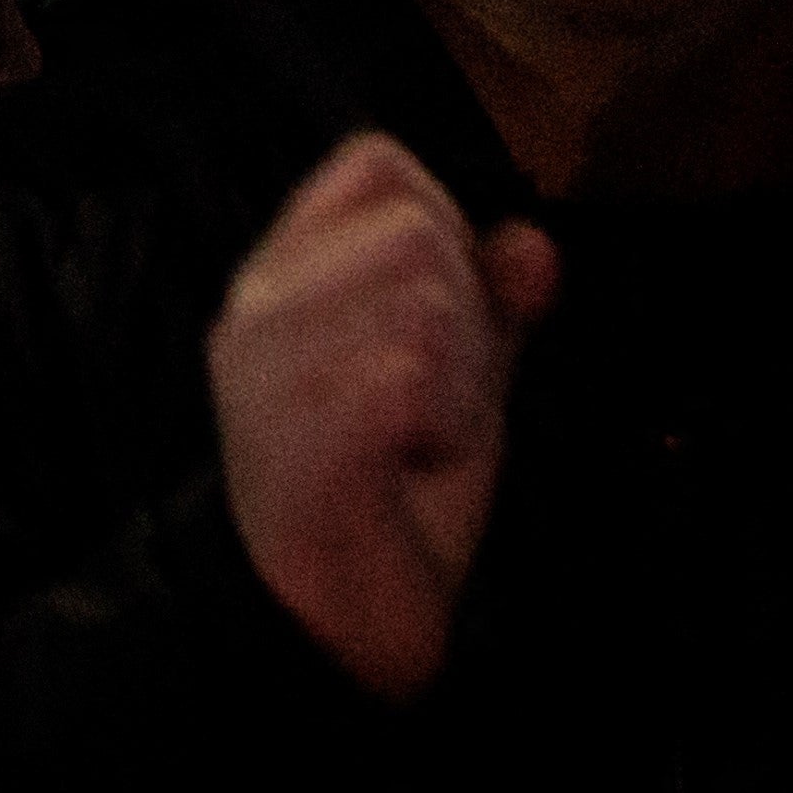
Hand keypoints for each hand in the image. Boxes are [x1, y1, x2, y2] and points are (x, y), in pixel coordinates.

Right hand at [207, 132, 558, 699]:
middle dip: (465, 313)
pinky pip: (410, 373)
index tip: (438, 317)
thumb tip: (533, 245)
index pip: (375, 165)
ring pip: (421, 299)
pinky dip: (441, 423)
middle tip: (435, 397)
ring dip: (458, 377)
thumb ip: (492, 302)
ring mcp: (270, 369)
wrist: (335, 626)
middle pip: (414, 227)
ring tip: (420, 434)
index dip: (441, 222)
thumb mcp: (455, 374)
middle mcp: (259, 306)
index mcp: (284, 273)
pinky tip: (411, 462)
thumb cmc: (389, 491)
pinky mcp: (298, 433)